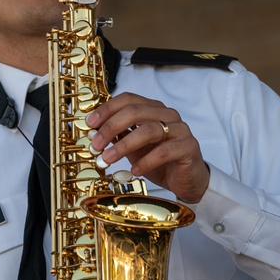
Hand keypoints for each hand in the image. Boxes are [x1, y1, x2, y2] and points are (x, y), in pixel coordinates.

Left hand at [86, 93, 209, 203]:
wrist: (187, 180)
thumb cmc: (161, 162)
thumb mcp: (134, 147)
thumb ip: (118, 137)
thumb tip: (94, 133)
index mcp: (154, 109)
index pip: (128, 99)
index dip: (107, 109)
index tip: (90, 124)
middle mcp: (168, 114)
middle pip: (136, 111)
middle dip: (111, 127)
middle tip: (96, 144)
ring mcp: (180, 129)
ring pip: (148, 130)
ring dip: (124, 145)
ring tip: (108, 159)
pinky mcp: (189, 147)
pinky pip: (164, 152)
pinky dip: (146, 161)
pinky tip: (134, 171)